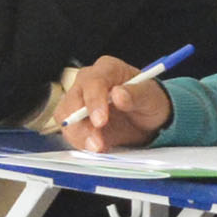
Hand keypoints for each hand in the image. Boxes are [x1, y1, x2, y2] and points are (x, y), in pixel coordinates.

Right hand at [55, 59, 171, 150]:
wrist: (146, 118)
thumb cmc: (148, 100)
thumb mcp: (150, 97)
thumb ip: (136, 94)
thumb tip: (118, 94)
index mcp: (106, 69)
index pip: (93, 82)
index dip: (94, 102)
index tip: (100, 121)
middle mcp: (87, 82)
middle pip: (73, 99)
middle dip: (82, 124)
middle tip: (96, 142)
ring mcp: (79, 101)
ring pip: (66, 117)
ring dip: (78, 135)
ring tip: (96, 147)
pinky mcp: (76, 120)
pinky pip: (70, 130)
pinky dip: (79, 142)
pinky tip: (94, 148)